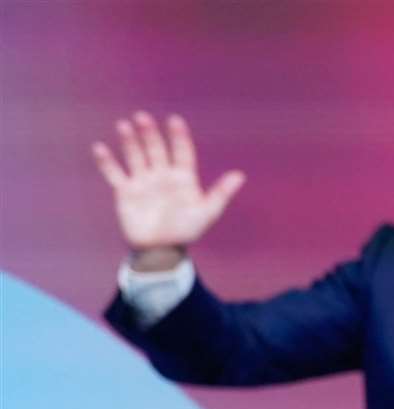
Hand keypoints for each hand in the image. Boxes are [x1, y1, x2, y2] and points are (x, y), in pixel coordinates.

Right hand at [91, 112, 245, 259]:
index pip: (181, 151)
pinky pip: (114, 173)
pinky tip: (100, 149)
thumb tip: (240, 175)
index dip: (178, 136)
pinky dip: (106, 162)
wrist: (160, 252)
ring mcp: (142, 180)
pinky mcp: (125, 190)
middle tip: (143, 118)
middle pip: (155, 148)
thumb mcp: (205, 213)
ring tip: (124, 126)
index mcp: (182, 177)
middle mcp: (161, 174)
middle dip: (149, 133)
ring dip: (129, 141)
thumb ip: (220, 194)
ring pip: (134, 154)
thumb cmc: (185, 233)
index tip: (174, 121)